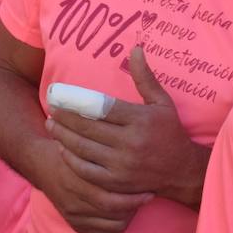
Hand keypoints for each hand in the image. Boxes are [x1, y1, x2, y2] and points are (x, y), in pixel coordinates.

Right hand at [30, 136, 152, 232]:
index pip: (111, 198)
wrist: (40, 163)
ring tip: (135, 201)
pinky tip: (124, 212)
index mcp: (75, 180)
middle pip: (113, 211)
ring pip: (112, 224)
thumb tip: (137, 146)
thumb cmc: (69, 147)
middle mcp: (72, 199)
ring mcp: (72, 213)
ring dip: (128, 214)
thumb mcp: (83, 142)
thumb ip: (105, 147)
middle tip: (147, 195)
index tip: (148, 187)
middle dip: (134, 204)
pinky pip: (105, 232)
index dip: (133, 196)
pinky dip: (118, 224)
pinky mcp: (74, 223)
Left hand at [47, 46, 207, 206]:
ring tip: (50, 127)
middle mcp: (131, 143)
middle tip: (51, 110)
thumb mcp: (162, 103)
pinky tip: (62, 149)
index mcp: (140, 120)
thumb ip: (145, 77)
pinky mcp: (117, 183)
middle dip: (64, 119)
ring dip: (62, 137)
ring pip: (83, 149)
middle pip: (88, 128)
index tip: (61, 96)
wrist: (182, 171)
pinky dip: (70, 159)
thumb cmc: (169, 132)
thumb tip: (135, 48)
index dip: (77, 102)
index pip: (101, 107)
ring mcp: (123, 165)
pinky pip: (86, 171)